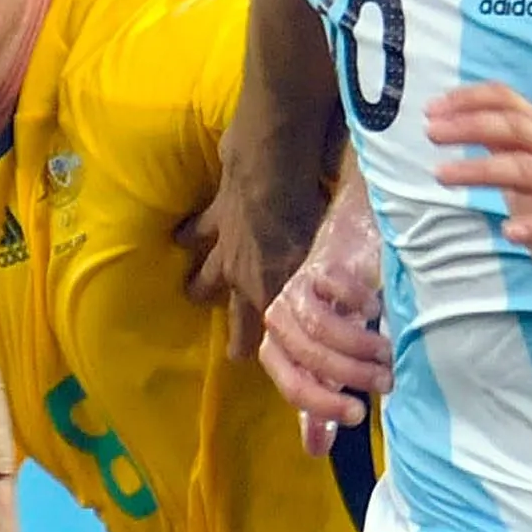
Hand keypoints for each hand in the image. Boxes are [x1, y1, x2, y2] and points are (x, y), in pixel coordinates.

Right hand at [177, 177, 319, 361]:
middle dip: (235, 332)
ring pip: (205, 275)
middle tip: (233, 354)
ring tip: (191, 293)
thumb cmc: (305, 213)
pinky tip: (179, 237)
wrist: (269, 173)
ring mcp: (224, 248)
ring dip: (198, 286)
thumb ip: (328, 283)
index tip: (260, 359)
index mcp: (270, 286)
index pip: (268, 326)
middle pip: (236, 312)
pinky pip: (195, 229)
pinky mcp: (214, 217)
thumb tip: (353, 308)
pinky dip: (187, 234)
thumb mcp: (323, 255)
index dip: (267, 345)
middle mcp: (243, 275)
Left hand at [258, 244, 391, 456]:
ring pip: (321, 325)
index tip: (359, 415)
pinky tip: (378, 310)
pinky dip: (360, 303)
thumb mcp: (327, 365)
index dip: (323, 404)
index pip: (292, 385)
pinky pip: (335, 288)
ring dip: (358, 344)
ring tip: (388, 354)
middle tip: (386, 382)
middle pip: (309, 355)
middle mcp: (279, 321)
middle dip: (350, 373)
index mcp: (278, 350)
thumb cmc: (335, 318)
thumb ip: (319, 405)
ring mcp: (296, 290)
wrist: (345, 257)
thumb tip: (316, 450)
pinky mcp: (320, 265)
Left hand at [427, 83, 531, 306]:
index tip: (431, 108)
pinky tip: (508, 231)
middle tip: (430, 132)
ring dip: (481, 169)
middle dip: (470, 125)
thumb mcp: (525, 170)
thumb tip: (453, 120)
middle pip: (516, 128)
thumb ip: (499, 145)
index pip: (509, 102)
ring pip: (528, 170)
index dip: (470, 99)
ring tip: (442, 174)